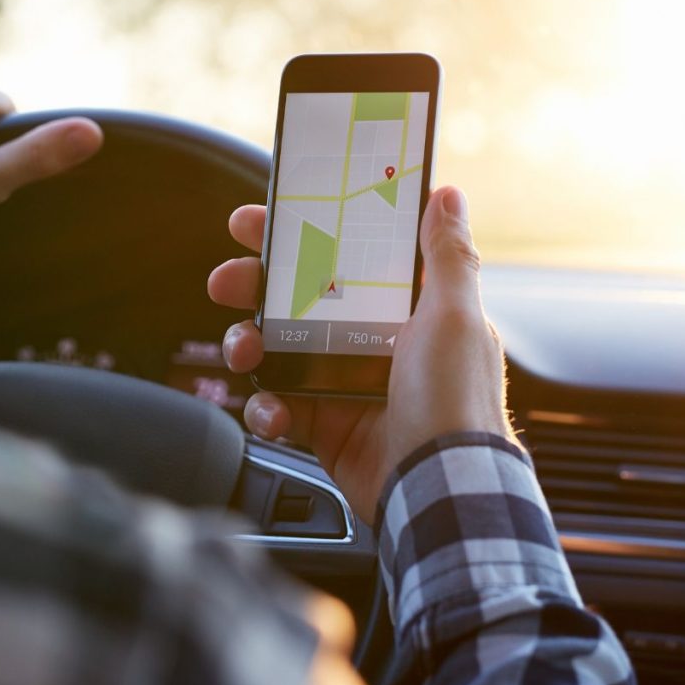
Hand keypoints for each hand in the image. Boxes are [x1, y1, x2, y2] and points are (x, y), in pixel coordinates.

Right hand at [207, 186, 514, 523]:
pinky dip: (266, 407)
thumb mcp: (456, 316)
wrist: (439, 488)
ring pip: (275, 348)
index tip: (261, 220)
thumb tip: (448, 196)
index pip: (343, 255)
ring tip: (243, 349)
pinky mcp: (323, 423)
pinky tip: (273, 409)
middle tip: (228, 281)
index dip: (300, 234)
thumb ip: (448, 256)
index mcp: (401, 308)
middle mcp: (369, 339)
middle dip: (254, 286)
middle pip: (296, 298)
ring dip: (247, 343)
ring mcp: (341, 382)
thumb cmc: (456, 400)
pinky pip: (278, 405)